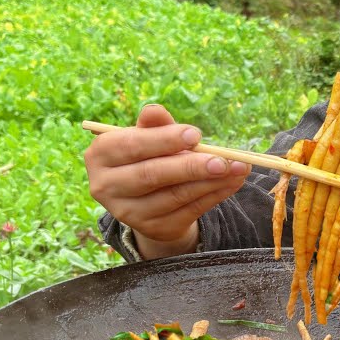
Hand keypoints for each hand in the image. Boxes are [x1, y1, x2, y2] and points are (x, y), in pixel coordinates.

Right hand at [84, 104, 249, 257]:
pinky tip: (233, 182)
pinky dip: (215, 195)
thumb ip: (154, 125)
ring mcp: (129, 213)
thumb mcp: (147, 136)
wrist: (146, 198)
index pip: (132, 146)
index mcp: (100, 155)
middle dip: (191, 167)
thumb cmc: (147, 155)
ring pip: (175, 196)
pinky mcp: (153, 229)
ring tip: (239, 168)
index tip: (196, 134)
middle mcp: (106, 186)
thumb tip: (156, 111)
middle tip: (223, 160)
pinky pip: (189, 211)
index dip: (164, 140)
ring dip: (211, 182)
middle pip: (151, 175)